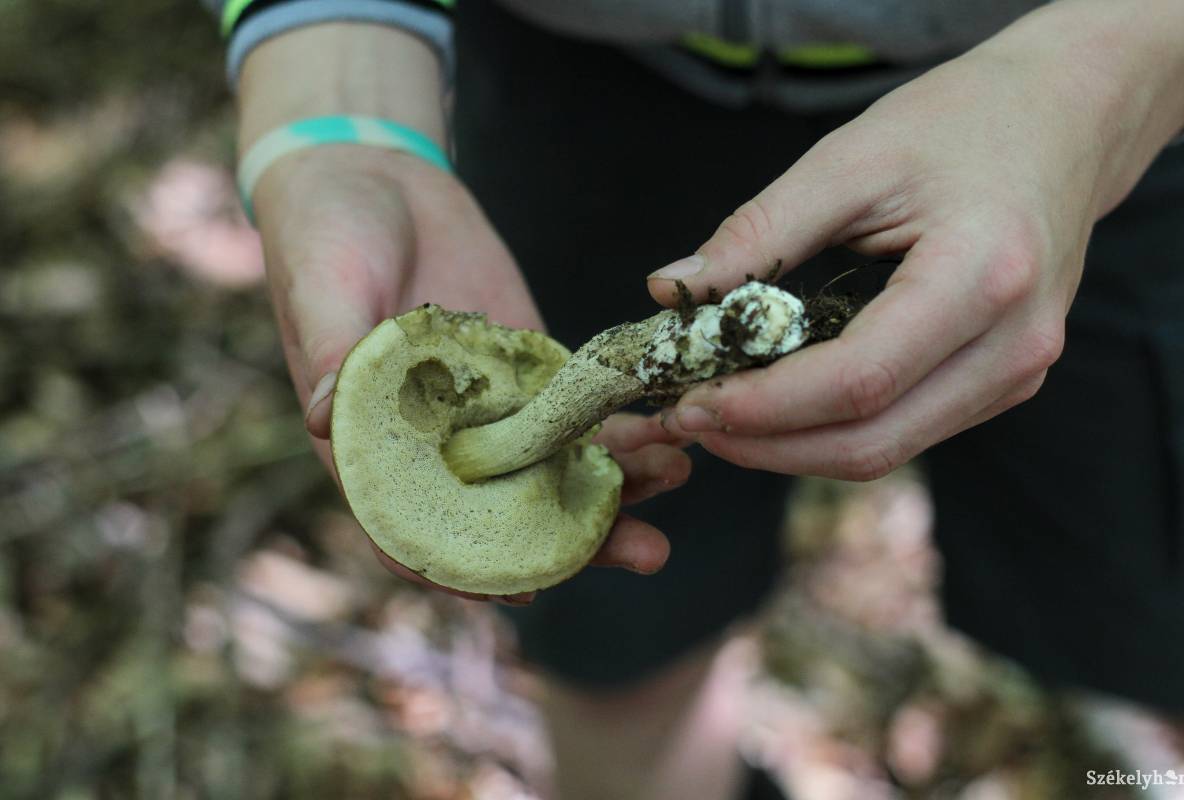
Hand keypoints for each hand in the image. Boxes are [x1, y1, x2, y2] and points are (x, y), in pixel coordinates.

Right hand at [255, 147, 684, 599]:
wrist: (374, 174)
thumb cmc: (324, 233)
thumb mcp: (323, 286)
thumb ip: (334, 349)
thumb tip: (328, 418)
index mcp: (375, 443)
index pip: (418, 527)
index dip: (466, 570)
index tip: (524, 594)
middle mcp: (437, 441)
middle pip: (507, 513)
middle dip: (577, 541)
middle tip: (647, 553)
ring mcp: (489, 406)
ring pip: (554, 466)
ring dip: (616, 485)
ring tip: (677, 480)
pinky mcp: (528, 366)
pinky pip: (576, 408)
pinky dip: (619, 424)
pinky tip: (666, 428)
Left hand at [651, 0, 1183, 479]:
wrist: (1062, 122)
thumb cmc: (960, 124)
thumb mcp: (850, 159)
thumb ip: (758, 233)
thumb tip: (669, 293)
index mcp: (983, 276)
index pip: (860, 380)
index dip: (765, 406)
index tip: (690, 402)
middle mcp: (1014, 344)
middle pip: (873, 440)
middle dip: (767, 445)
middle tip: (689, 421)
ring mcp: (1017, 372)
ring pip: (887, 449)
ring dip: (793, 448)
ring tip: (720, 416)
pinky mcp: (1003, 381)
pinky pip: (906, 430)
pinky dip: (832, 430)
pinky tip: (778, 405)